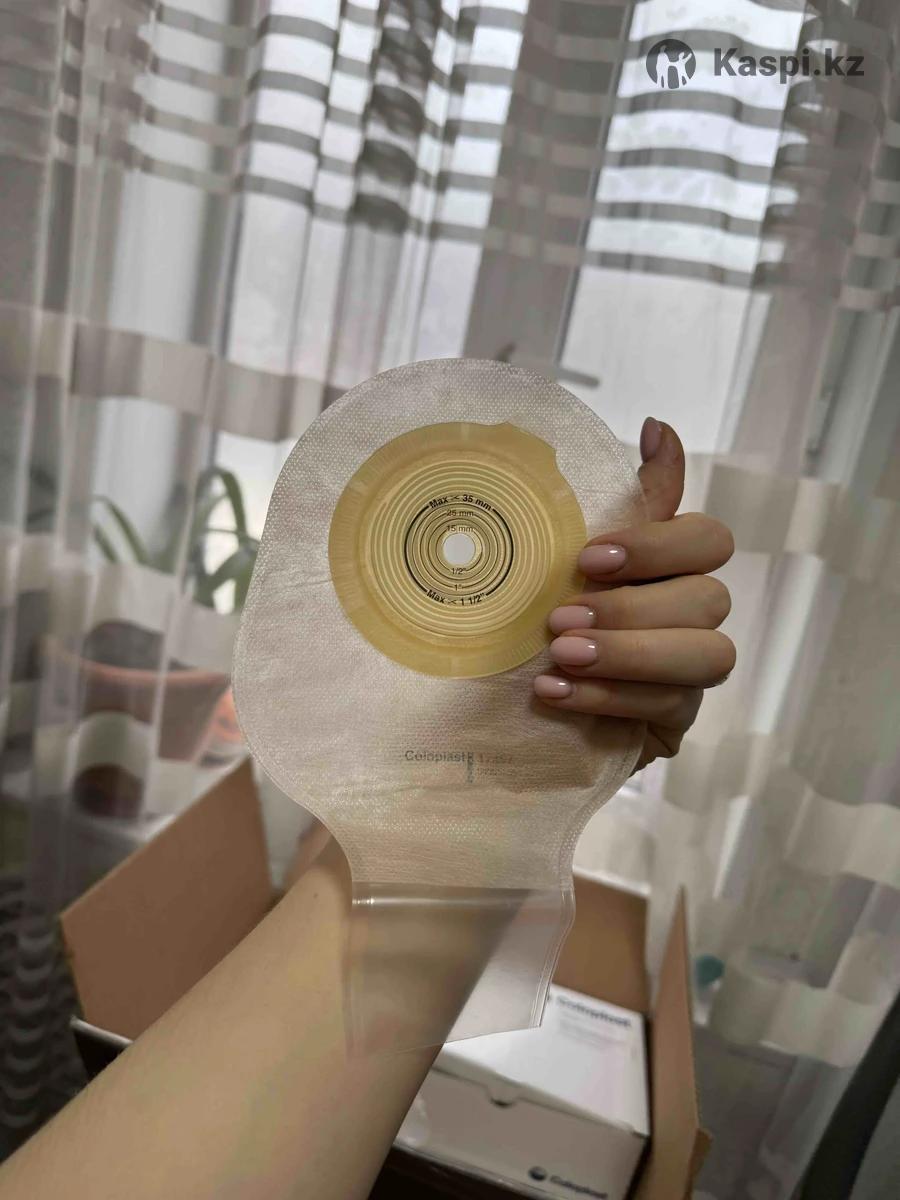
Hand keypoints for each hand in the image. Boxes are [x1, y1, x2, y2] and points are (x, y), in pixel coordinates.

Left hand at [534, 418, 734, 770]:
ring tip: (560, 656)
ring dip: (629, 654)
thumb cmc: (544, 615)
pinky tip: (554, 693)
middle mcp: (693, 614)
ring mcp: (691, 672)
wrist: (513, 701)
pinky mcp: (676, 721)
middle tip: (557, 619)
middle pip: (709, 598)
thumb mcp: (565, 556)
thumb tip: (659, 427)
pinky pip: (669, 707)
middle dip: (631, 609)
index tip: (587, 558)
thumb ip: (625, 500)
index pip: (708, 540)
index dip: (658, 546)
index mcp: (671, 566)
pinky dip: (609, 698)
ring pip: (707, 655)